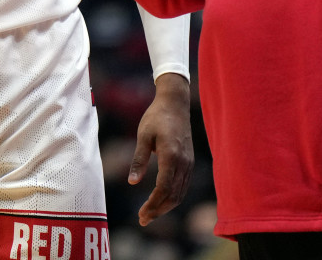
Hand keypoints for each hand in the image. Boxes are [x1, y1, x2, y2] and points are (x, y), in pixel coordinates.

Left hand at [128, 72, 192, 224]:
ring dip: (166, 206)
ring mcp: (188, 162)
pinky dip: (173, 197)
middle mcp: (183, 162)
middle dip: (158, 210)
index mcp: (171, 155)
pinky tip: (161, 200)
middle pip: (173, 195)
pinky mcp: (189, 161)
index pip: (164, 188)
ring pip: (180, 193)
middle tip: (143, 219)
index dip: (153, 204)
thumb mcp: (143, 135)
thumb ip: (138, 160)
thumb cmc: (156, 117)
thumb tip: (132, 183)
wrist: (175, 103)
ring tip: (150, 214)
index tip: (141, 214)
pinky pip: (183, 185)